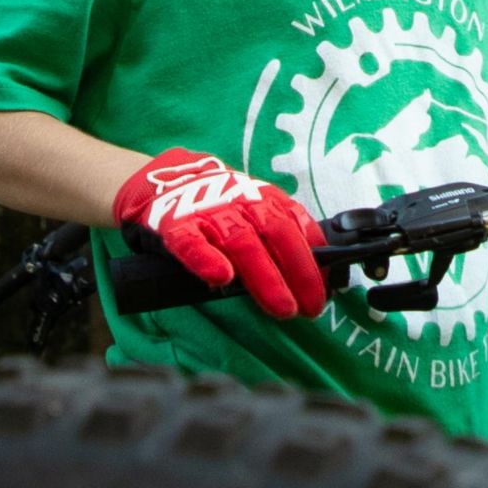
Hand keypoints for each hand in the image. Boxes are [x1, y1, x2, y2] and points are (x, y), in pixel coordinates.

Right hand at [113, 148, 328, 320]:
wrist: (160, 180)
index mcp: (264, 198)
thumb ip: (276, 235)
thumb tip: (313, 276)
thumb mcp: (251, 210)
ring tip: (280, 306)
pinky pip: (191, 242)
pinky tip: (220, 278)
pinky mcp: (174, 223)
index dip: (315, 257)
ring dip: (264, 275)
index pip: (298, 224)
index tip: (326, 289)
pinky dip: (206, 259)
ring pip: (241, 241)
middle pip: (277, 234)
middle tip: (310, 307)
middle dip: (298, 272)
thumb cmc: (216, 206)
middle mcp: (241, 202)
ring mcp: (208, 211)